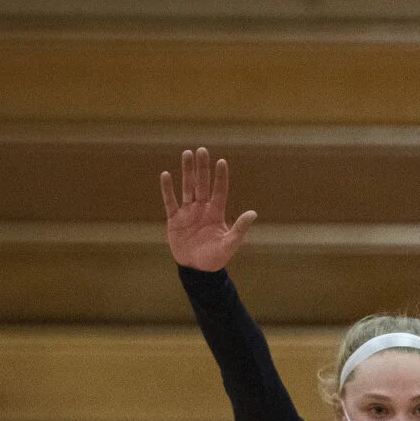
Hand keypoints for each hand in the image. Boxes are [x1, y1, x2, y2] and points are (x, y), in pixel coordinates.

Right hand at [161, 147, 255, 271]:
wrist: (197, 270)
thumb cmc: (215, 258)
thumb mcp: (229, 244)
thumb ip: (240, 228)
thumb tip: (253, 213)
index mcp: (216, 213)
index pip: (219, 190)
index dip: (220, 177)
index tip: (221, 162)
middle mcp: (202, 208)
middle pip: (202, 184)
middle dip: (202, 167)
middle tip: (201, 150)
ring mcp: (188, 212)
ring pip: (187, 187)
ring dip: (187, 171)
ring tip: (187, 153)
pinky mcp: (175, 219)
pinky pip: (170, 201)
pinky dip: (167, 189)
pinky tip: (166, 175)